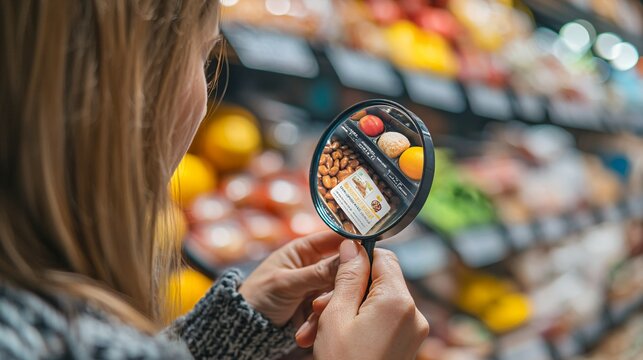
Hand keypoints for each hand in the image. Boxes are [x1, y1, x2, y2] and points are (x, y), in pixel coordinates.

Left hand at [239, 231, 342, 326]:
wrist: (246, 326)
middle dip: (341, 280)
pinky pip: (331, 306)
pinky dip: (322, 317)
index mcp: (303, 249)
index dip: (351, 241)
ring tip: (314, 311)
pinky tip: (309, 328)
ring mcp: (318, 286)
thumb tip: (349, 258)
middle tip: (339, 291)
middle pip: (341, 266)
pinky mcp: (318, 304)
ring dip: (329, 301)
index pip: (334, 238)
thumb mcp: (286, 283)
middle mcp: (314, 265)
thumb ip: (317, 272)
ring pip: (339, 289)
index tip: (367, 249)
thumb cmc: (258, 296)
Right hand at [299, 240, 428, 358]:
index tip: (335, 269)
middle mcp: (413, 314)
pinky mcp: (407, 345)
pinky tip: (333, 338)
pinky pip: (382, 322)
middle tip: (315, 309)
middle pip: (378, 282)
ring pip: (375, 304)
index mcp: (398, 301)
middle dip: (344, 291)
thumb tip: (353, 245)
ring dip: (345, 310)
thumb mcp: (337, 314)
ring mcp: (413, 332)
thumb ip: (348, 276)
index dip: (358, 258)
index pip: (384, 257)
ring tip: (316, 330)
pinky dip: (358, 324)